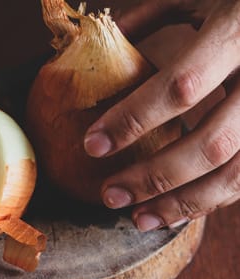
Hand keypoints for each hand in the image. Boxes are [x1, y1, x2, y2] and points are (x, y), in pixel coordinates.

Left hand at [83, 0, 239, 230]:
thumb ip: (148, 17)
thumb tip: (95, 45)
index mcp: (237, 33)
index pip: (181, 87)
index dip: (134, 120)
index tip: (92, 145)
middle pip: (210, 144)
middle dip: (154, 177)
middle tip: (109, 195)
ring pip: (237, 173)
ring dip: (183, 204)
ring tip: (138, 219)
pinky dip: (209, 201)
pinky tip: (174, 213)